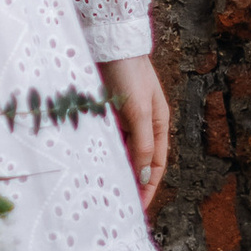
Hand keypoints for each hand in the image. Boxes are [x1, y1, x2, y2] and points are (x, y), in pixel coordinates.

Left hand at [101, 55, 170, 210]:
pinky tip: (90, 162)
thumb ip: (143, 144)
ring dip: (113, 166)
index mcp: (159, 125)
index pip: (156, 165)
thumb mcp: (139, 112)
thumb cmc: (130, 74)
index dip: (148, 187)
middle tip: (116, 203)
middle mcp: (143, 123)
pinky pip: (104, 137)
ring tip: (102, 187)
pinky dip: (100, 150)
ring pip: (119, 150)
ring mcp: (124, 117)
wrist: (110, 42)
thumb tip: (145, 175)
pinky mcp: (106, 110)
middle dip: (130, 181)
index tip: (138, 209)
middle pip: (137, 160)